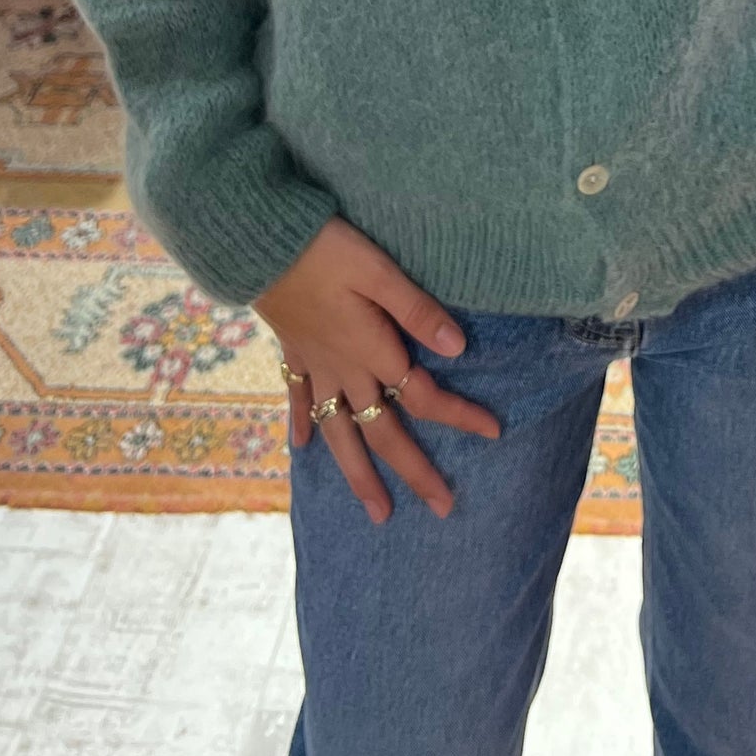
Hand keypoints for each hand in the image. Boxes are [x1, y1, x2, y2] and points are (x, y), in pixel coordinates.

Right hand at [257, 216, 500, 524]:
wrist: (261, 245)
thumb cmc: (325, 250)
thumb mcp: (378, 271)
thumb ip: (416, 310)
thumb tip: (458, 347)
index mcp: (372, 352)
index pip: (423, 397)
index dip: (460, 415)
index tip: (494, 432)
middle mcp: (345, 370)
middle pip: (383, 432)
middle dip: (414, 472)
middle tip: (442, 508)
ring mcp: (316, 366)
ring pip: (340, 434)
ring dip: (359, 475)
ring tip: (377, 511)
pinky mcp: (293, 351)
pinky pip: (298, 399)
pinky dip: (303, 425)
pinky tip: (304, 448)